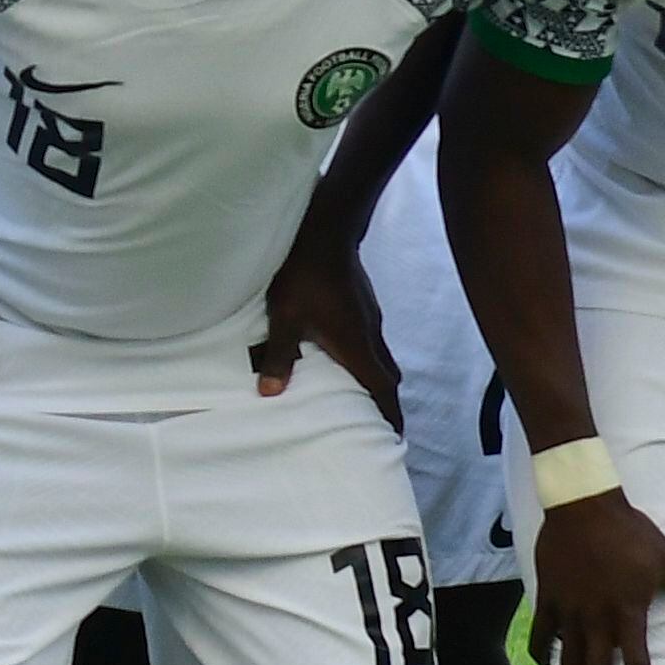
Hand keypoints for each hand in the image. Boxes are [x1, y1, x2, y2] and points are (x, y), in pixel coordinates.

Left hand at [250, 226, 401, 427]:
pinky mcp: (364, 304)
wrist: (325, 230)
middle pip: (387, 375)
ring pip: (380, 355)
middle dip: (383, 399)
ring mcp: (370, 317)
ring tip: (357, 393)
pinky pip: (371, 339)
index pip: (382, 387)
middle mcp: (371, 334)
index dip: (389, 412)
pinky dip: (365, 355)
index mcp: (357, 344)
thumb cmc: (304, 276)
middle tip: (374, 420)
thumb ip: (280, 356)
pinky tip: (344, 354)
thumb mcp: (285, 318)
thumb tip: (270, 392)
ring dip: (373, 376)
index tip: (394, 434)